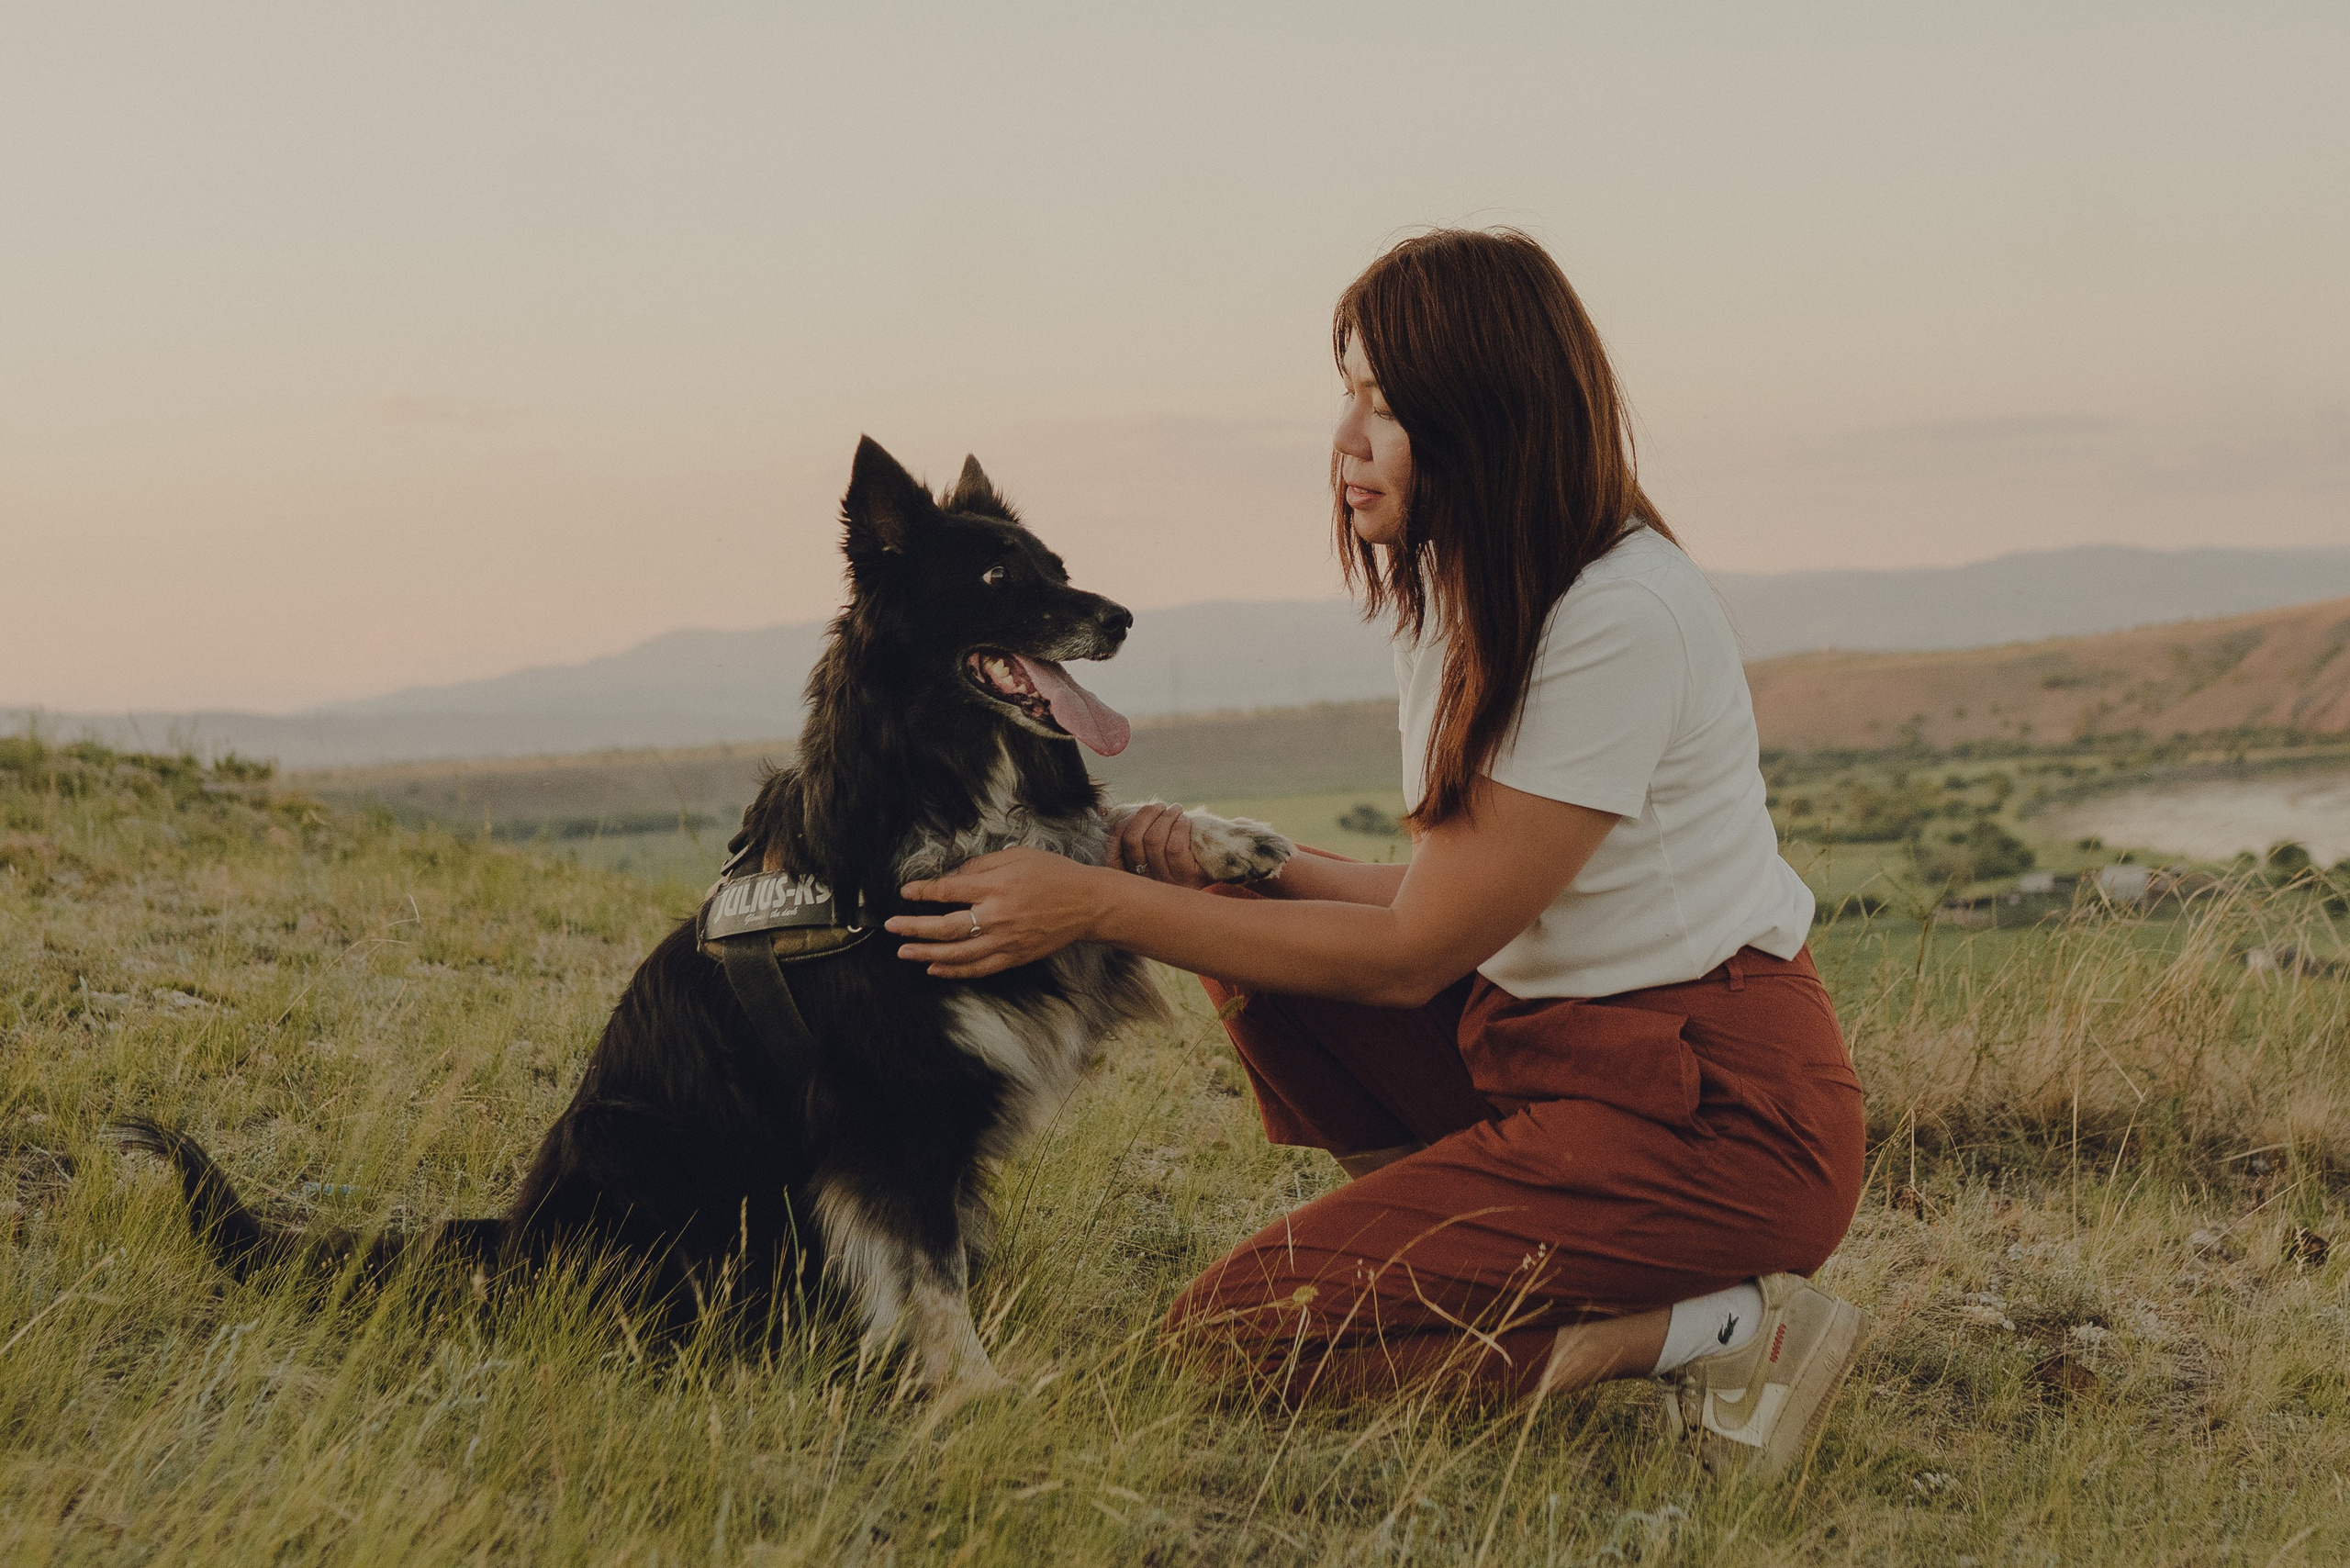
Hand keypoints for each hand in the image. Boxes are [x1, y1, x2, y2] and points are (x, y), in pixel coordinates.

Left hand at [886, 847, 1116, 978]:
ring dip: (926, 953)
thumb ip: (981, 868)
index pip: (949, 891)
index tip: (906, 892)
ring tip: (904, 951)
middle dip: (914, 927)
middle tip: (892, 926)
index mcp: (997, 887)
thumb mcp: (1017, 857)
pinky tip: (935, 969)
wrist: (1088, 904)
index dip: (924, 892)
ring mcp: (1006, 941)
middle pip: (946, 927)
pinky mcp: (1014, 957)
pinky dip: (954, 971)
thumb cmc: (1054, 874)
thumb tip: (951, 878)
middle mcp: (997, 916)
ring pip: (957, 953)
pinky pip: (979, 969)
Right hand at [1106, 802, 1212, 888]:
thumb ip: (1134, 832)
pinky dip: (1179, 826)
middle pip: (1133, 839)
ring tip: (1175, 809)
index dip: (1123, 825)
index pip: (1114, 848)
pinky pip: (1174, 847)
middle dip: (1146, 814)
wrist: (1220, 865)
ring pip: (1154, 840)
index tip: (1137, 812)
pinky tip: (1185, 820)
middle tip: (1160, 805)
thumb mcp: (1154, 847)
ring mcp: (1167, 884)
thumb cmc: (1182, 850)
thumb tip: (1106, 810)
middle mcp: (1146, 884)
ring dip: (1165, 816)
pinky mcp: (1189, 879)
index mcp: (1132, 877)